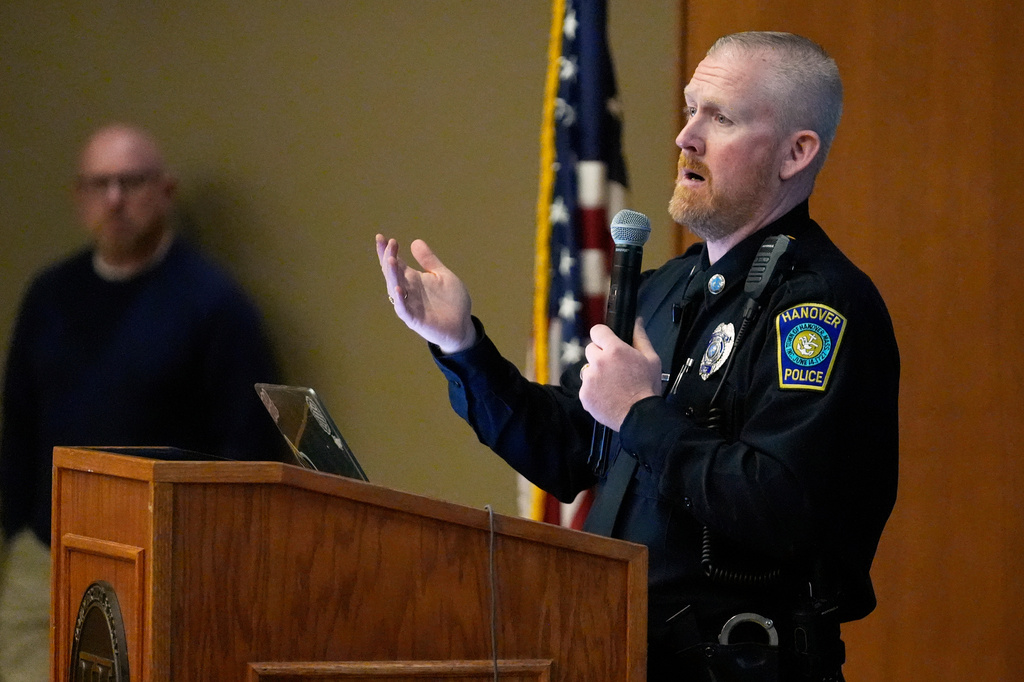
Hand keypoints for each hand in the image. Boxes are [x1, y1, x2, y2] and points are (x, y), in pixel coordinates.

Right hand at [375, 234, 476, 353]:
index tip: (381, 237)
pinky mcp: (415, 320)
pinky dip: (399, 300)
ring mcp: (410, 305)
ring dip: (392, 275)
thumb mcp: (442, 275)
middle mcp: (408, 291)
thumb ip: (429, 261)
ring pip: (395, 289)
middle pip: (393, 273)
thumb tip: (415, 242)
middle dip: (389, 258)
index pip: (396, 263)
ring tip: (390, 260)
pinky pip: (404, 310)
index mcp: (413, 279)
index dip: (387, 251)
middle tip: (390, 244)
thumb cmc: (452, 301)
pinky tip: (397, 288)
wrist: (462, 325)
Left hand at [579, 319, 661, 430]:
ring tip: (612, 384)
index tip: (606, 342)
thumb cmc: (646, 388)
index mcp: (615, 350)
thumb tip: (636, 322)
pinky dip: (593, 390)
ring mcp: (589, 379)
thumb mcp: (651, 359)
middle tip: (614, 368)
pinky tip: (607, 395)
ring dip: (596, 374)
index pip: (597, 330)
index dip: (602, 336)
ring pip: (588, 369)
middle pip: (591, 350)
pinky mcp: (584, 394)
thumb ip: (640, 337)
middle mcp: (599, 362)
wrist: (639, 415)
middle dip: (600, 356)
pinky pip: (585, 387)